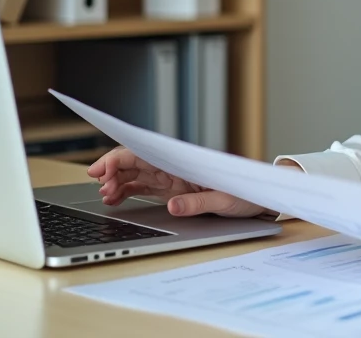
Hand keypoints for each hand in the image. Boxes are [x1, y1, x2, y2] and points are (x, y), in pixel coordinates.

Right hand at [87, 146, 266, 217]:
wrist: (261, 198)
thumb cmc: (247, 194)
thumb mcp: (226, 200)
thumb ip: (199, 201)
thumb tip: (173, 206)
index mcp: (186, 162)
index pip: (146, 153)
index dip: (119, 158)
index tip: (100, 169)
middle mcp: (176, 166)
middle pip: (135, 162)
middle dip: (111, 171)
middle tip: (98, 187)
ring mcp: (173, 177)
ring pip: (136, 174)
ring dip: (117, 182)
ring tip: (105, 198)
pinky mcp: (173, 189)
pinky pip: (144, 186)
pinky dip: (126, 191)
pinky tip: (114, 199)